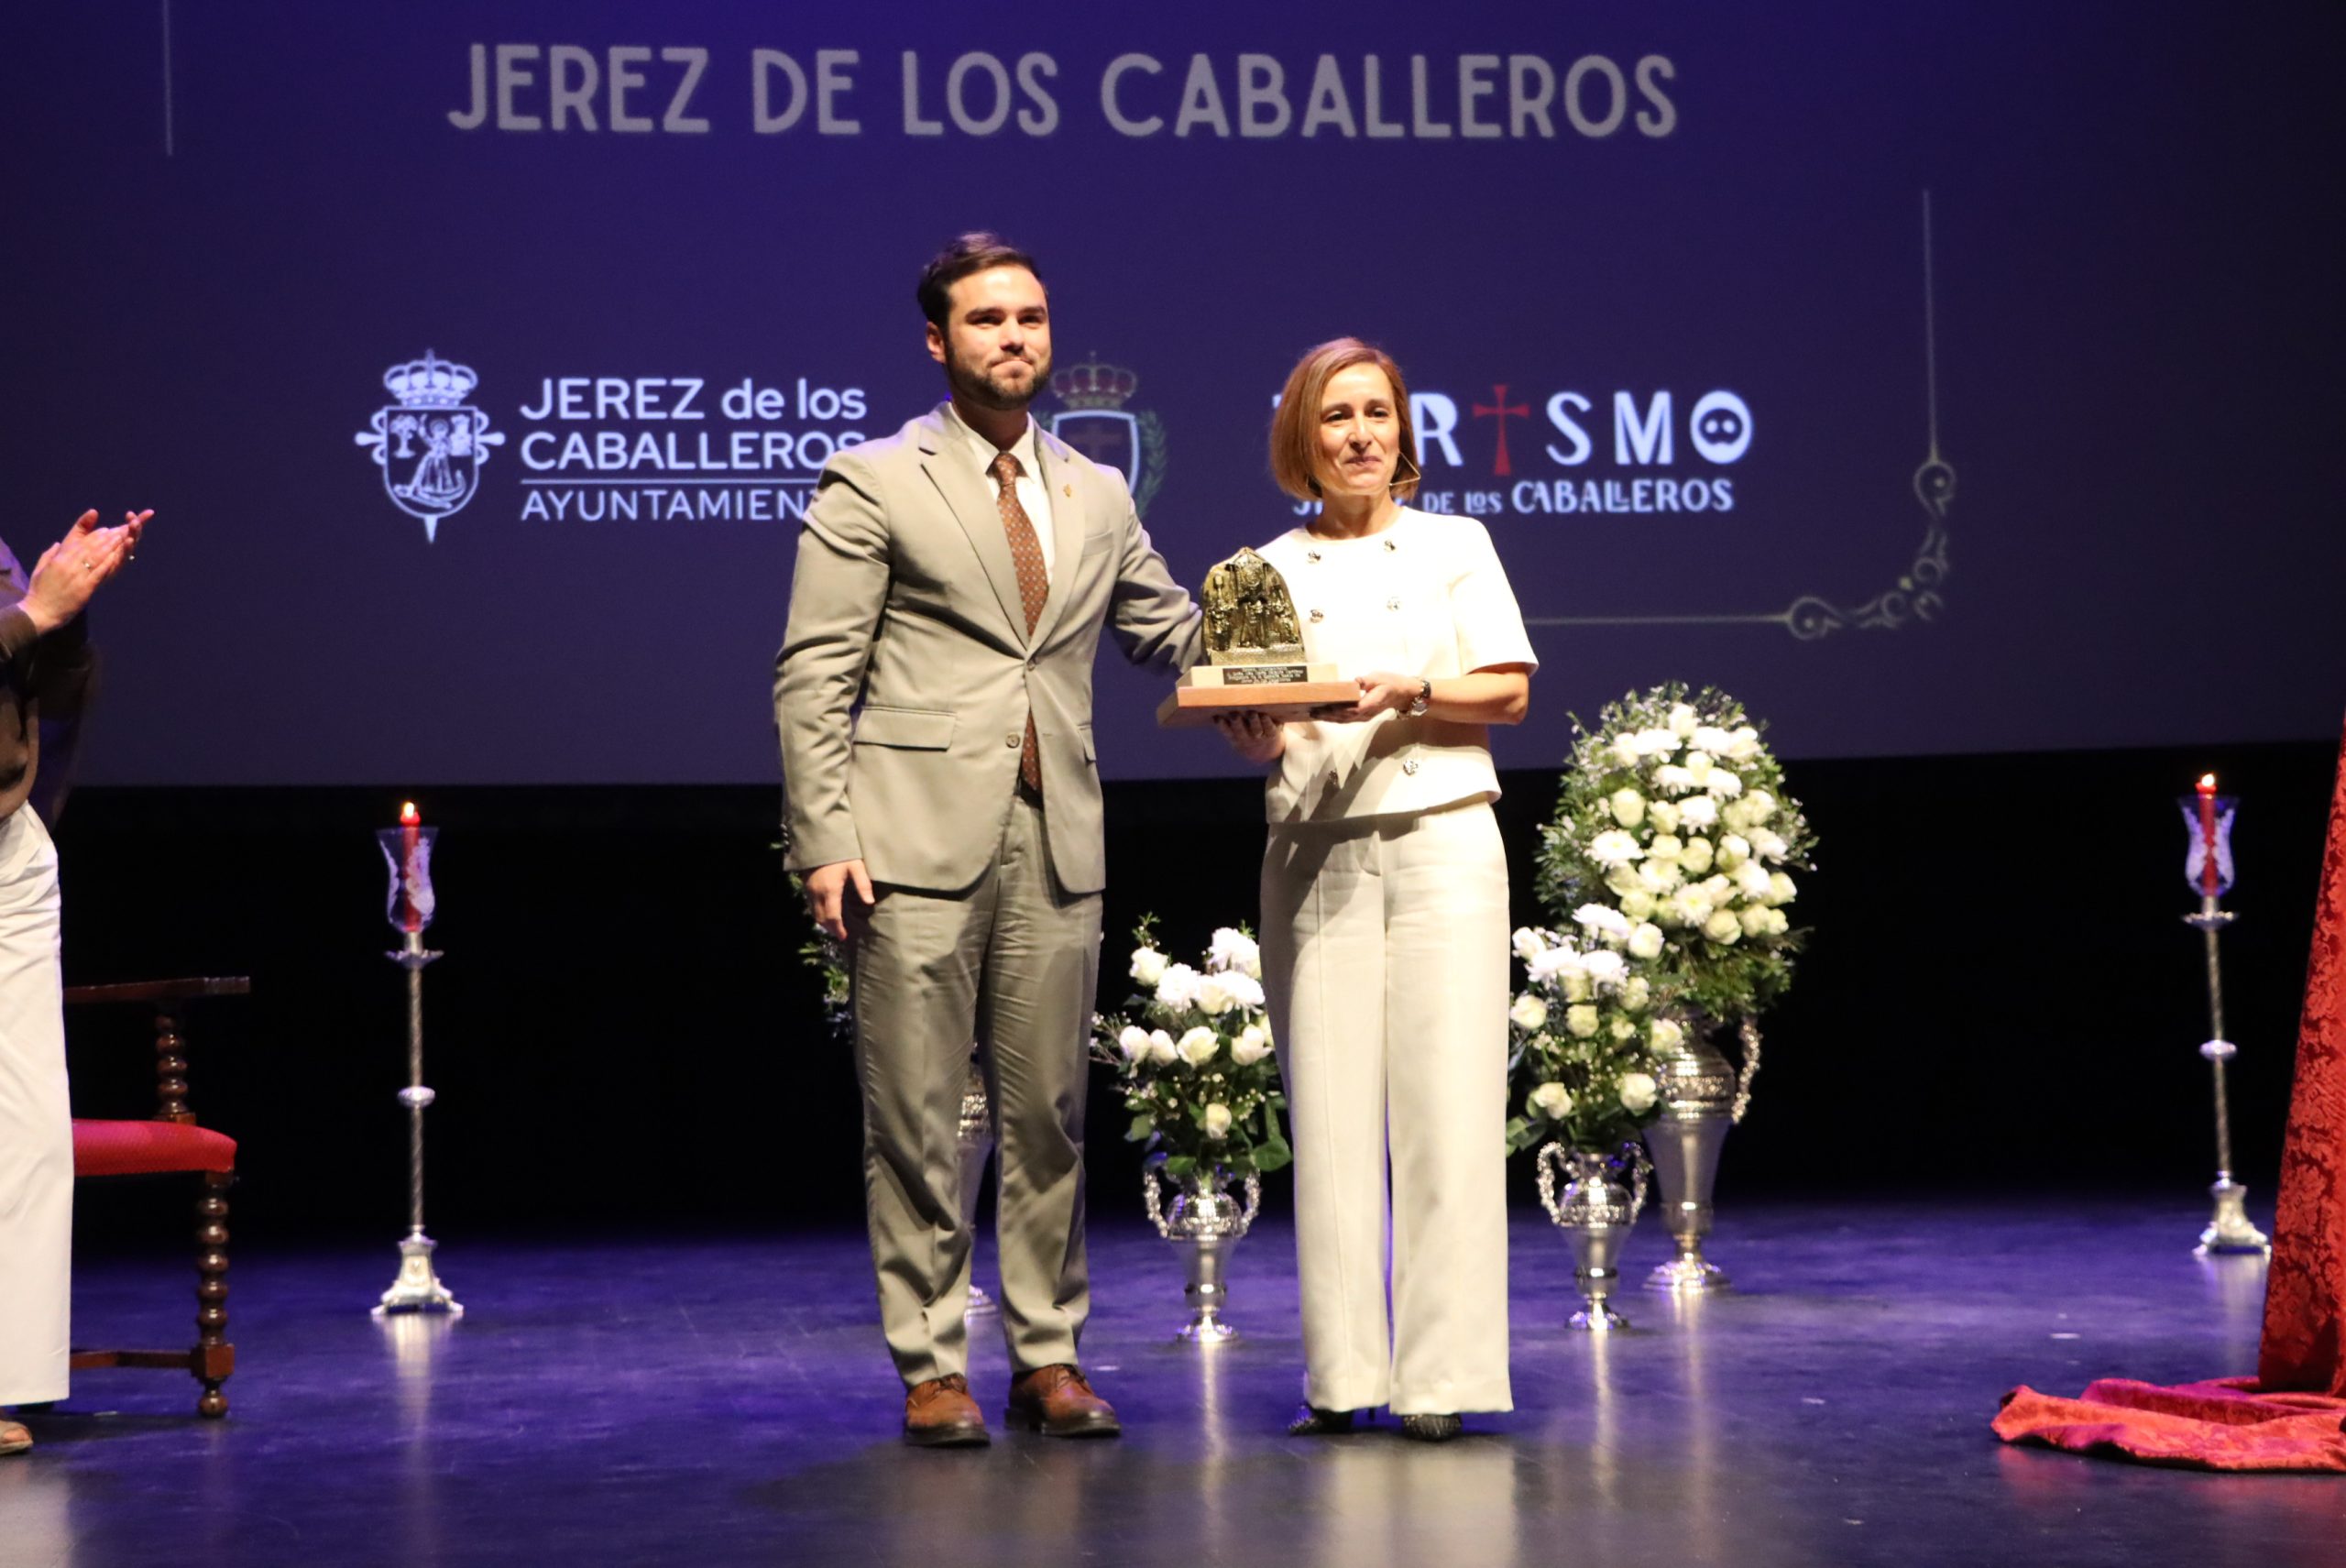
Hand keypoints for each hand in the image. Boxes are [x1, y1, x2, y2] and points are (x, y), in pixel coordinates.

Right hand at [21, 510, 143, 634]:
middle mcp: (68, 564)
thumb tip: (58, 544)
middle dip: (105, 538)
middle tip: (118, 530)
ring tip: (121, 538)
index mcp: (58, 559)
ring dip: (110, 547)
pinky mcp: (85, 588)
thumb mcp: (40, 569)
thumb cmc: (39, 592)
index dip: (93, 536)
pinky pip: (99, 573)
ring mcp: (77, 576)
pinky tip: (117, 556)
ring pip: (96, 557)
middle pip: (90, 547)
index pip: (79, 543)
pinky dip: (108, 563)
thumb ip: (49, 554)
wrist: (40, 611)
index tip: (105, 529)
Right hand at [804, 858, 874, 941]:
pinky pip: (810, 904)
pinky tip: (825, 911)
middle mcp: (817, 893)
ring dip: (823, 922)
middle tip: (840, 934)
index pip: (833, 917)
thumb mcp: (855, 865)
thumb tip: (870, 902)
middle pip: (821, 918)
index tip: (845, 936)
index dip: (839, 929)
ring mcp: (809, 889)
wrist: (818, 837)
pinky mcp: (805, 884)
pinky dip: (817, 912)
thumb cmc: (841, 851)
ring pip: (814, 912)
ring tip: (834, 926)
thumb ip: (863, 884)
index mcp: (830, 890)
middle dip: (830, 928)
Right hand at [1212, 710, 1283, 763]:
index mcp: (1236, 740)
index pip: (1227, 733)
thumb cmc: (1248, 737)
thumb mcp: (1237, 735)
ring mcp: (1260, 738)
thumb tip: (1221, 701)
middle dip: (1237, 723)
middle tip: (1234, 714)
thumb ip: (1231, 722)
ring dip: (1254, 722)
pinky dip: (1267, 722)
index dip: (1222, 726)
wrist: (1267, 754)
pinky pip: (1270, 728)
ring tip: (1252, 713)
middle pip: (1241, 732)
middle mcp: (1247, 740)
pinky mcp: (1273, 734)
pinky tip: (1264, 715)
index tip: (1217, 718)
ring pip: (1257, 730)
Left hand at [1315, 670, 1417, 724]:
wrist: (1402, 693)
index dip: (1337, 710)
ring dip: (1329, 718)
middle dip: (1328, 715)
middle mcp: (1366, 713)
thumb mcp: (1379, 678)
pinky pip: (1347, 719)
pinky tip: (1326, 715)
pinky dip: (1335, 718)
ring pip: (1344, 720)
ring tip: (1315, 714)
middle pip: (1344, 717)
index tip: (1324, 707)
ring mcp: (1364, 717)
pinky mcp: (1363, 716)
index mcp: (1370, 704)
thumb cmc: (1391, 683)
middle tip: (1313, 711)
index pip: (1352, 709)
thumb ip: (1366, 681)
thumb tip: (1354, 681)